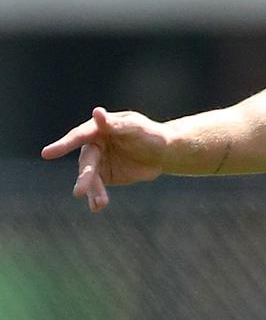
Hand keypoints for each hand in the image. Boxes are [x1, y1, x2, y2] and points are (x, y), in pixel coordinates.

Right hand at [41, 107, 168, 211]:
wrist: (163, 152)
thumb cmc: (150, 134)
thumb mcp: (135, 127)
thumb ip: (115, 124)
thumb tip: (97, 112)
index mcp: (98, 129)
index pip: (79, 136)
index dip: (64, 144)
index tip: (47, 153)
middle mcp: (94, 145)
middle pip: (86, 162)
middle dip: (84, 177)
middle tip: (79, 192)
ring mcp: (98, 162)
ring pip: (90, 177)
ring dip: (92, 190)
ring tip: (100, 203)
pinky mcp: (104, 176)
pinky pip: (97, 188)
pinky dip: (96, 197)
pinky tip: (97, 206)